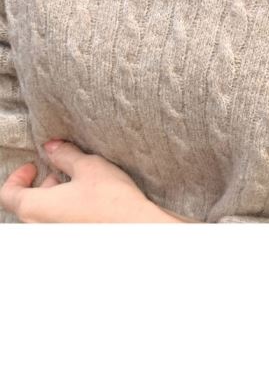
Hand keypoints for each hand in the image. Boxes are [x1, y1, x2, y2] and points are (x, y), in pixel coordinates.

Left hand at [0, 139, 190, 222]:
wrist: (137, 227)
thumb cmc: (110, 199)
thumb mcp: (87, 167)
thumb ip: (64, 155)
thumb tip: (51, 147)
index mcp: (36, 209)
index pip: (8, 194)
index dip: (17, 176)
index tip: (34, 165)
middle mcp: (41, 227)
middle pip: (27, 205)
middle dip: (42, 184)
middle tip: (61, 170)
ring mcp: (56, 237)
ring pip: (44, 215)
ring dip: (55, 197)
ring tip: (78, 183)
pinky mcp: (73, 239)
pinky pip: (59, 224)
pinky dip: (66, 210)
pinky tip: (88, 200)